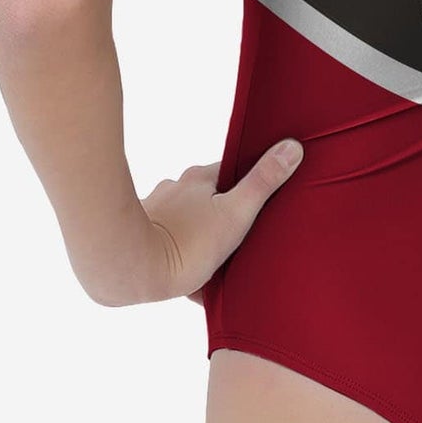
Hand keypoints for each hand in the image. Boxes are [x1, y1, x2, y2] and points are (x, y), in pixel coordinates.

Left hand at [134, 139, 303, 305]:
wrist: (130, 269)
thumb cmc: (186, 244)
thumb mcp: (235, 213)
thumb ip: (263, 183)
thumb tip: (291, 147)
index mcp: (199, 179)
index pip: (232, 172)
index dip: (249, 185)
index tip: (262, 201)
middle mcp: (174, 188)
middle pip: (208, 197)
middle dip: (223, 214)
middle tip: (242, 237)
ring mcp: (155, 211)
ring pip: (186, 219)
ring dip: (199, 234)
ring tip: (215, 261)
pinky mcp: (140, 236)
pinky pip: (167, 242)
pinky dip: (179, 254)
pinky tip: (189, 275)